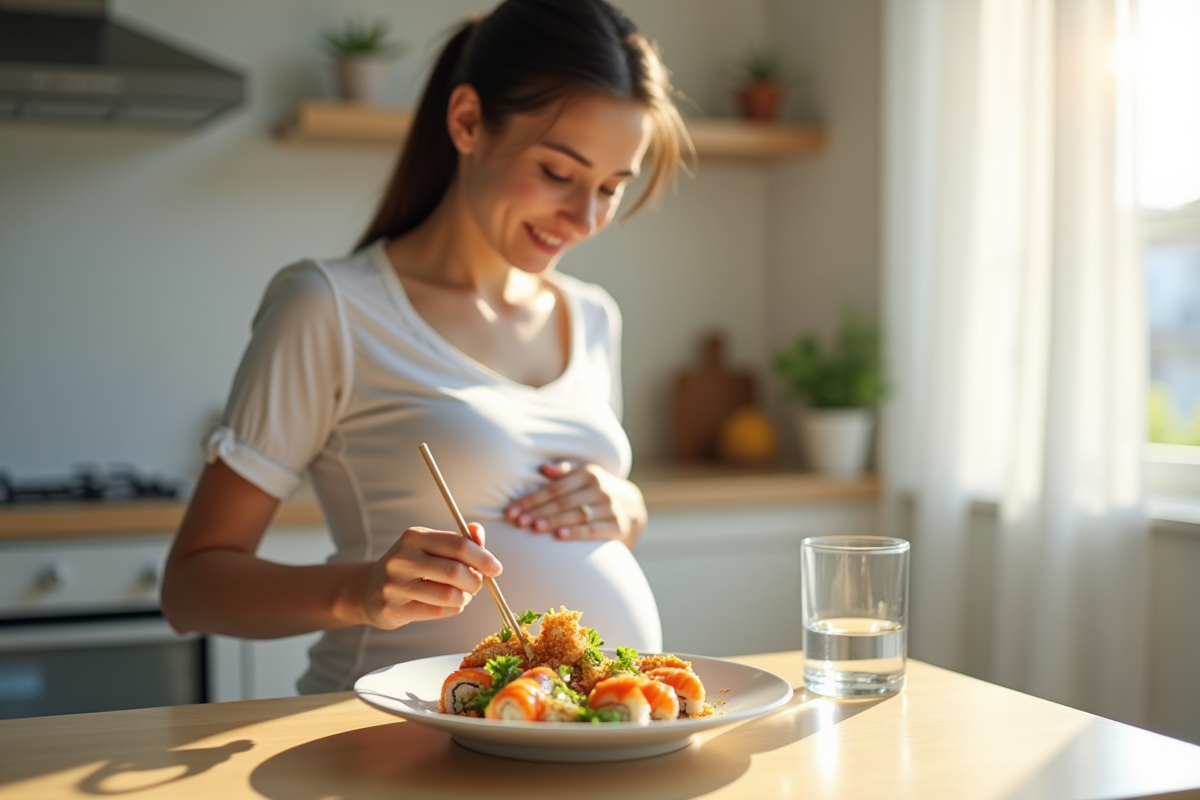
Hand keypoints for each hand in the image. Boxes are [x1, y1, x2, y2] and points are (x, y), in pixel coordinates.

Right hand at [350, 523, 502, 629]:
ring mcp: (395, 585)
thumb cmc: (411, 566)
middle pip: (455, 572)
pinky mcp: (394, 609)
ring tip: (461, 595)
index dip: (483, 557)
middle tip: (477, 584)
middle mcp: (402, 558)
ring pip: (449, 595)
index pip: (458, 545)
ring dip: (464, 598)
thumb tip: (479, 532)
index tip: (496, 569)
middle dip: (475, 581)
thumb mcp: (430, 546)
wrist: (368, 590)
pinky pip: (439, 612)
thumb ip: (459, 540)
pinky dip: (453, 609)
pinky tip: (450, 604)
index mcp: (414, 537)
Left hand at [504, 461, 646, 545]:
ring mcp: (610, 508)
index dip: (532, 499)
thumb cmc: (596, 490)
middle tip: (518, 522)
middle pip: (563, 502)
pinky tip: (560, 535)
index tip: (512, 510)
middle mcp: (600, 489)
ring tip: (535, 528)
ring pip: (576, 515)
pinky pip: (594, 530)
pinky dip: (577, 532)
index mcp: (588, 474)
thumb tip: (544, 468)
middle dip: (538, 512)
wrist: (631, 506)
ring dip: (554, 521)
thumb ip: (564, 471)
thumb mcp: (585, 475)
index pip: (554, 487)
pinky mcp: (618, 526)